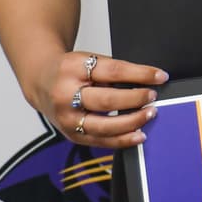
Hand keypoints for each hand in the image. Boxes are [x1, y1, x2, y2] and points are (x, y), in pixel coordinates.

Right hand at [36, 50, 166, 149]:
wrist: (41, 81)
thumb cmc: (69, 70)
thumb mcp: (88, 60)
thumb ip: (114, 71)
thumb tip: (149, 81)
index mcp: (72, 69)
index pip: (113, 71)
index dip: (141, 74)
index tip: (160, 76)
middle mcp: (66, 95)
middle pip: (107, 100)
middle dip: (135, 99)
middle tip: (152, 97)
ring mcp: (67, 118)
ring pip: (103, 125)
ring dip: (131, 122)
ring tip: (149, 115)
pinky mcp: (70, 134)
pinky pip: (99, 141)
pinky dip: (122, 140)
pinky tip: (138, 135)